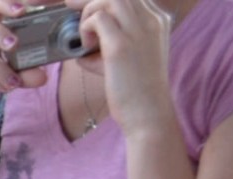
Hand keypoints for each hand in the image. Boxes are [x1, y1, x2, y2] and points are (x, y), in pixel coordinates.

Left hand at [76, 0, 173, 137]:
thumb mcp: (129, 58)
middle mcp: (151, 19)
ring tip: (86, 38)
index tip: (88, 11)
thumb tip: (81, 45)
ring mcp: (138, 31)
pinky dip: (85, 29)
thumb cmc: (135, 90)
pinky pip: (97, 19)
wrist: (148, 113)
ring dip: (89, 13)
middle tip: (75, 15)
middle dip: (91, 1)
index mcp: (157, 20)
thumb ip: (110, 44)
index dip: (104, 0)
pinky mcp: (120, 46)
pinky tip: (85, 48)